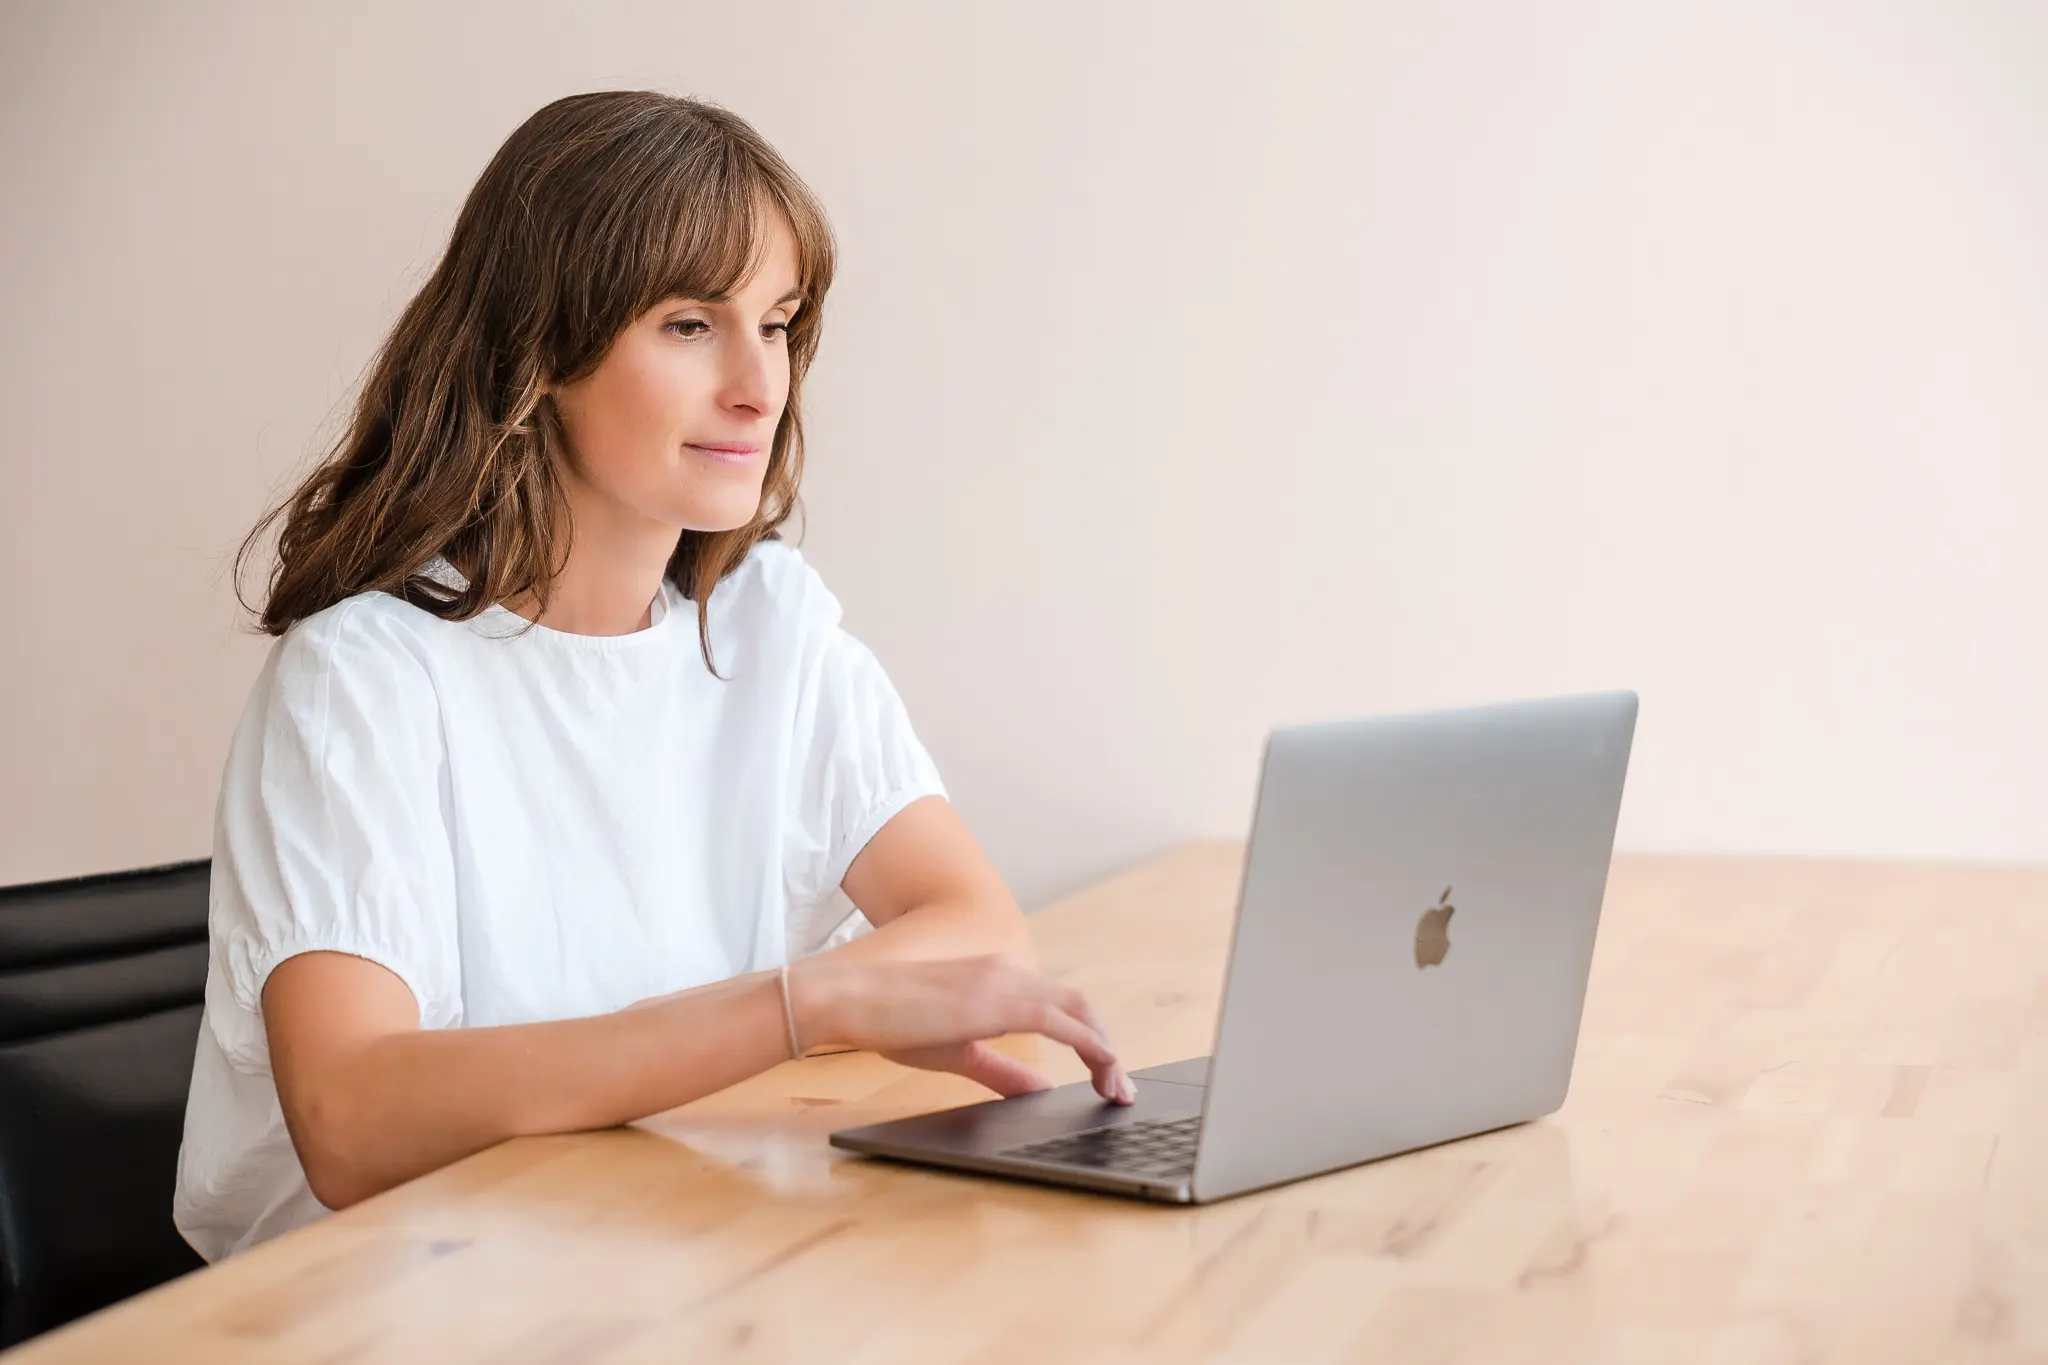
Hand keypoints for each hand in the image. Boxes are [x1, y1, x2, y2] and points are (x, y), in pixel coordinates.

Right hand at [789, 954, 1134, 1103]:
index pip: (1061, 1005)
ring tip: (1115, 1088)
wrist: (851, 998)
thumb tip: (1041, 1089)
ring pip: (1078, 1011)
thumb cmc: (892, 1021)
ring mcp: (1004, 981)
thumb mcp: (959, 1051)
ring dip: (1104, 1049)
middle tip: (1119, 1088)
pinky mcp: (996, 999)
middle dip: (1106, 1047)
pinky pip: (1061, 1021)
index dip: (1090, 1039)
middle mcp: (1008, 972)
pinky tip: (1103, 1066)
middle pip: (1080, 1005)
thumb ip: (1002, 1070)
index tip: (1105, 1076)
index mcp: (997, 978)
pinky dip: (1089, 1044)